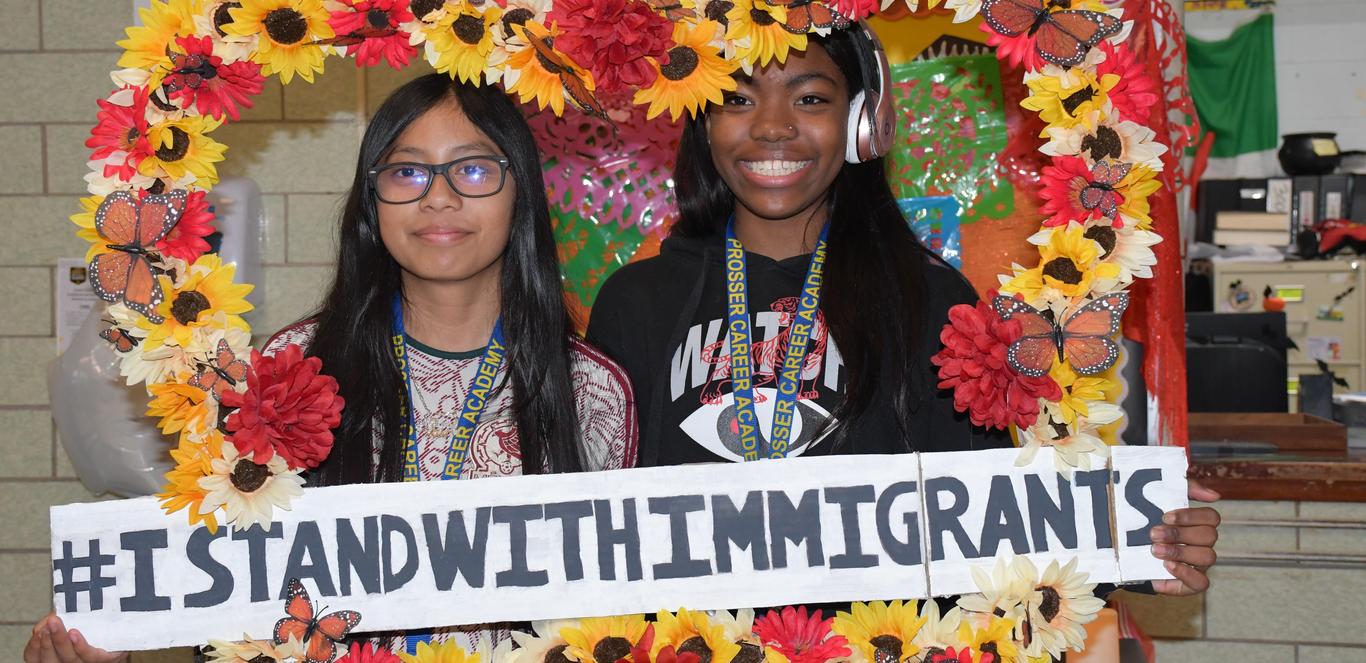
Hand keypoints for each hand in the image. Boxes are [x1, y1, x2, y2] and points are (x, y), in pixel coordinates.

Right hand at [22, 614, 126, 662]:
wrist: (124, 633)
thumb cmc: (93, 627)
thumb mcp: (71, 620)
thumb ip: (55, 622)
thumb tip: (42, 626)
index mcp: (56, 657)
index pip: (36, 658)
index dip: (33, 648)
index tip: (37, 632)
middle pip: (51, 660)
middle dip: (47, 642)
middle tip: (49, 623)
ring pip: (69, 658)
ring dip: (61, 641)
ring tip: (57, 624)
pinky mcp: (104, 660)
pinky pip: (90, 656)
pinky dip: (80, 646)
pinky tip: (74, 634)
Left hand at [1149, 478, 1220, 595]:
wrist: (1121, 552)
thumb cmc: (1144, 522)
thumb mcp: (1160, 499)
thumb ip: (1186, 490)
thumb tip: (1214, 495)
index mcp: (1199, 524)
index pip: (1211, 517)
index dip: (1190, 516)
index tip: (1165, 516)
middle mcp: (1203, 544)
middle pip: (1209, 536)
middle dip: (1179, 534)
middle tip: (1153, 533)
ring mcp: (1198, 564)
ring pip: (1207, 557)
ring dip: (1180, 552)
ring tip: (1154, 550)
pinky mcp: (1189, 583)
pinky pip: (1201, 583)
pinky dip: (1185, 574)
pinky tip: (1166, 566)